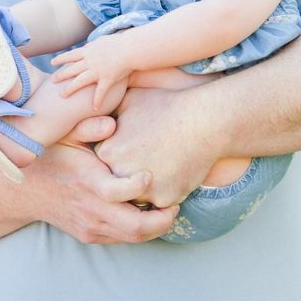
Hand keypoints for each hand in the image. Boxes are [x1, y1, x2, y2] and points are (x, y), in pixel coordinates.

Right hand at [21, 137, 176, 243]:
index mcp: (87, 183)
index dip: (140, 186)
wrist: (22, 193)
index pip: (118, 193)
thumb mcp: (63, 135)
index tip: (151, 174)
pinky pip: (123, 239)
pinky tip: (149, 214)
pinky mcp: (91, 235)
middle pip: (136, 227)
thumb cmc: (49, 158)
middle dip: (163, 218)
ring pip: (133, 237)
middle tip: (176, 203)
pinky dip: (141, 230)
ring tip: (168, 209)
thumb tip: (111, 124)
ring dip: (156, 227)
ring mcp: (91, 227)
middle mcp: (91, 210)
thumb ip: (86, 126)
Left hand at [50, 36, 131, 109]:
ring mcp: (98, 71)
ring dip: (70, 88)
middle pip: (72, 69)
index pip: (71, 55)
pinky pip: (100, 92)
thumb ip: (95, 44)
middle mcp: (90, 61)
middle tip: (53, 80)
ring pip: (80, 81)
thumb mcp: (104, 40)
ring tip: (62, 95)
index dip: (61, 59)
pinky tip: (94, 108)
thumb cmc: (120, 43)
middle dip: (61, 75)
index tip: (52, 62)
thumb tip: (89, 45)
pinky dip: (97, 100)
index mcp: (89, 51)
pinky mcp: (107, 79)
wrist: (131, 48)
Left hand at [95, 84, 222, 208]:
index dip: (120, 153)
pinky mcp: (164, 198)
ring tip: (162, 166)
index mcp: (107, 152)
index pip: (104, 162)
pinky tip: (177, 172)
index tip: (134, 145)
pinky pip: (161, 200)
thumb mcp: (130, 100)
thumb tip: (96, 115)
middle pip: (118, 182)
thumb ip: (107, 112)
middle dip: (128, 174)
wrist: (204, 120)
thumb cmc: (167, 105)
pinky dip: (168, 190)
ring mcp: (141, 189)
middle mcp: (119, 174)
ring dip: (146, 187)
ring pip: (138, 195)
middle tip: (147, 160)